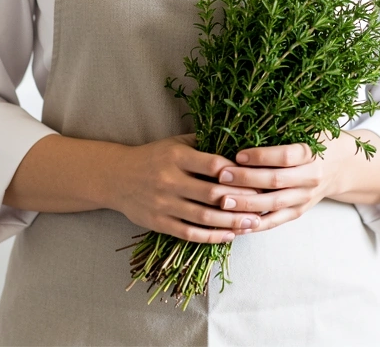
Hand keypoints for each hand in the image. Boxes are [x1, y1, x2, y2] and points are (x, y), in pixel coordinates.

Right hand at [110, 133, 264, 243]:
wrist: (116, 177)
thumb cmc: (152, 157)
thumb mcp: (174, 143)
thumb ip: (202, 143)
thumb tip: (236, 144)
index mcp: (176, 156)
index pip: (212, 165)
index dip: (237, 173)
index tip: (257, 177)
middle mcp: (170, 180)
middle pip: (212, 194)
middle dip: (240, 201)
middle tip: (263, 204)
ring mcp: (164, 204)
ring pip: (204, 217)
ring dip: (231, 222)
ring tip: (252, 224)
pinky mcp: (159, 223)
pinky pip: (190, 233)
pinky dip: (211, 237)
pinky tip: (229, 236)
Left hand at [215, 137, 350, 232]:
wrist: (342, 166)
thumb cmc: (317, 141)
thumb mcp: (307, 129)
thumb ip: (283, 130)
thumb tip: (246, 124)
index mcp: (311, 153)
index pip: (285, 157)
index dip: (261, 156)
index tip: (238, 154)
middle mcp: (310, 177)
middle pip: (276, 181)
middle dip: (246, 180)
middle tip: (222, 176)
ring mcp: (305, 197)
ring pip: (274, 203)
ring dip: (247, 204)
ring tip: (223, 202)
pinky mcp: (298, 212)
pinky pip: (276, 220)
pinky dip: (256, 224)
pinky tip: (237, 224)